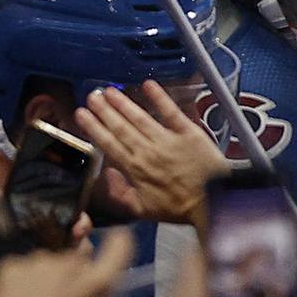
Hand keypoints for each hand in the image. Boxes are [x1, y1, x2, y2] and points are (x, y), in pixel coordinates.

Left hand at [0, 231, 134, 296]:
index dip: (118, 244)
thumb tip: (92, 282)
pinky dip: (23, 279)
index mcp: (94, 286)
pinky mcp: (11, 263)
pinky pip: (23, 266)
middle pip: (77, 255)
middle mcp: (68, 265)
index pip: (119, 247)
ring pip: (48, 260)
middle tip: (63, 295)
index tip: (117, 241)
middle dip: (74, 269)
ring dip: (47, 274)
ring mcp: (37, 261)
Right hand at [75, 82, 230, 226]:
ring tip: (110, 91)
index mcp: (136, 170)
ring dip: (123, 103)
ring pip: (140, 118)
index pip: (109, 144)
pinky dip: (159, 98)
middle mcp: (148, 151)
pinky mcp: (187, 132)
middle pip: (121, 127)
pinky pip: (171, 112)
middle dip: (104, 110)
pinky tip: (148, 85)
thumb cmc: (181, 208)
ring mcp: (168, 140)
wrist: (216, 203)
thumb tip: (106, 177)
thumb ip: (122, 194)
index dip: (93, 128)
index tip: (81, 115)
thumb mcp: (145, 210)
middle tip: (92, 95)